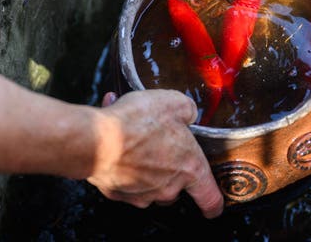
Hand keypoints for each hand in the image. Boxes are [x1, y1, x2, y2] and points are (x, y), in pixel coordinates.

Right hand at [88, 90, 223, 217]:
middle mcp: (167, 187)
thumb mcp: (173, 103)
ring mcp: (142, 193)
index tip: (213, 207)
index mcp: (189, 168)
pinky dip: (120, 160)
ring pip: (148, 181)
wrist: (97, 140)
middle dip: (169, 167)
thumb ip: (187, 109)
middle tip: (158, 141)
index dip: (214, 202)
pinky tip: (113, 137)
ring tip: (130, 132)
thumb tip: (188, 114)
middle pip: (176, 186)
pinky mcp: (117, 192)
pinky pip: (123, 176)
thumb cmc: (137, 123)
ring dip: (143, 160)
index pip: (210, 197)